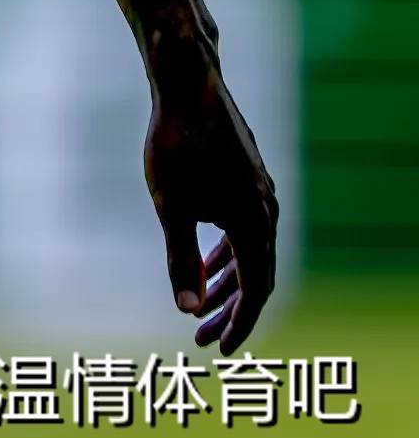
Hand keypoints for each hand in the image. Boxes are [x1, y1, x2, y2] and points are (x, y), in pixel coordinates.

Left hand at [145, 56, 276, 353]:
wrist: (188, 87)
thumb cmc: (176, 145)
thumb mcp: (170, 207)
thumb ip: (181, 259)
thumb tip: (186, 310)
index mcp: (255, 223)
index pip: (256, 288)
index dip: (239, 322)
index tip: (221, 349)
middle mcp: (267, 211)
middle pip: (255, 275)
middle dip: (229, 310)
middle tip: (201, 339)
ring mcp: (260, 195)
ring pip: (249, 253)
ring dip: (226, 283)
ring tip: (198, 310)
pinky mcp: (246, 181)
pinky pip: (243, 231)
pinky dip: (225, 254)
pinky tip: (206, 265)